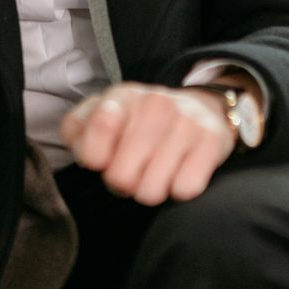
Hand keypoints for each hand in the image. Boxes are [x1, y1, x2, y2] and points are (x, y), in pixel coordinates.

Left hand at [59, 82, 236, 204]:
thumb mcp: (101, 115)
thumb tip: (87, 154)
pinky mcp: (211, 140)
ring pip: (152, 190)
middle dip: (124, 183)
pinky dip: (179, 189)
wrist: (199, 108)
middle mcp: (154, 104)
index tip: (104, 158)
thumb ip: (77, 131)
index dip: (95, 163)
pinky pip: (185, 189)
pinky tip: (179, 172)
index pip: (92, 147)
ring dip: (151, 189)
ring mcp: (184, 121)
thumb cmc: (139, 122)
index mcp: (121, 98)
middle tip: (134, 169)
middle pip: (121, 178)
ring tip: (155, 171)